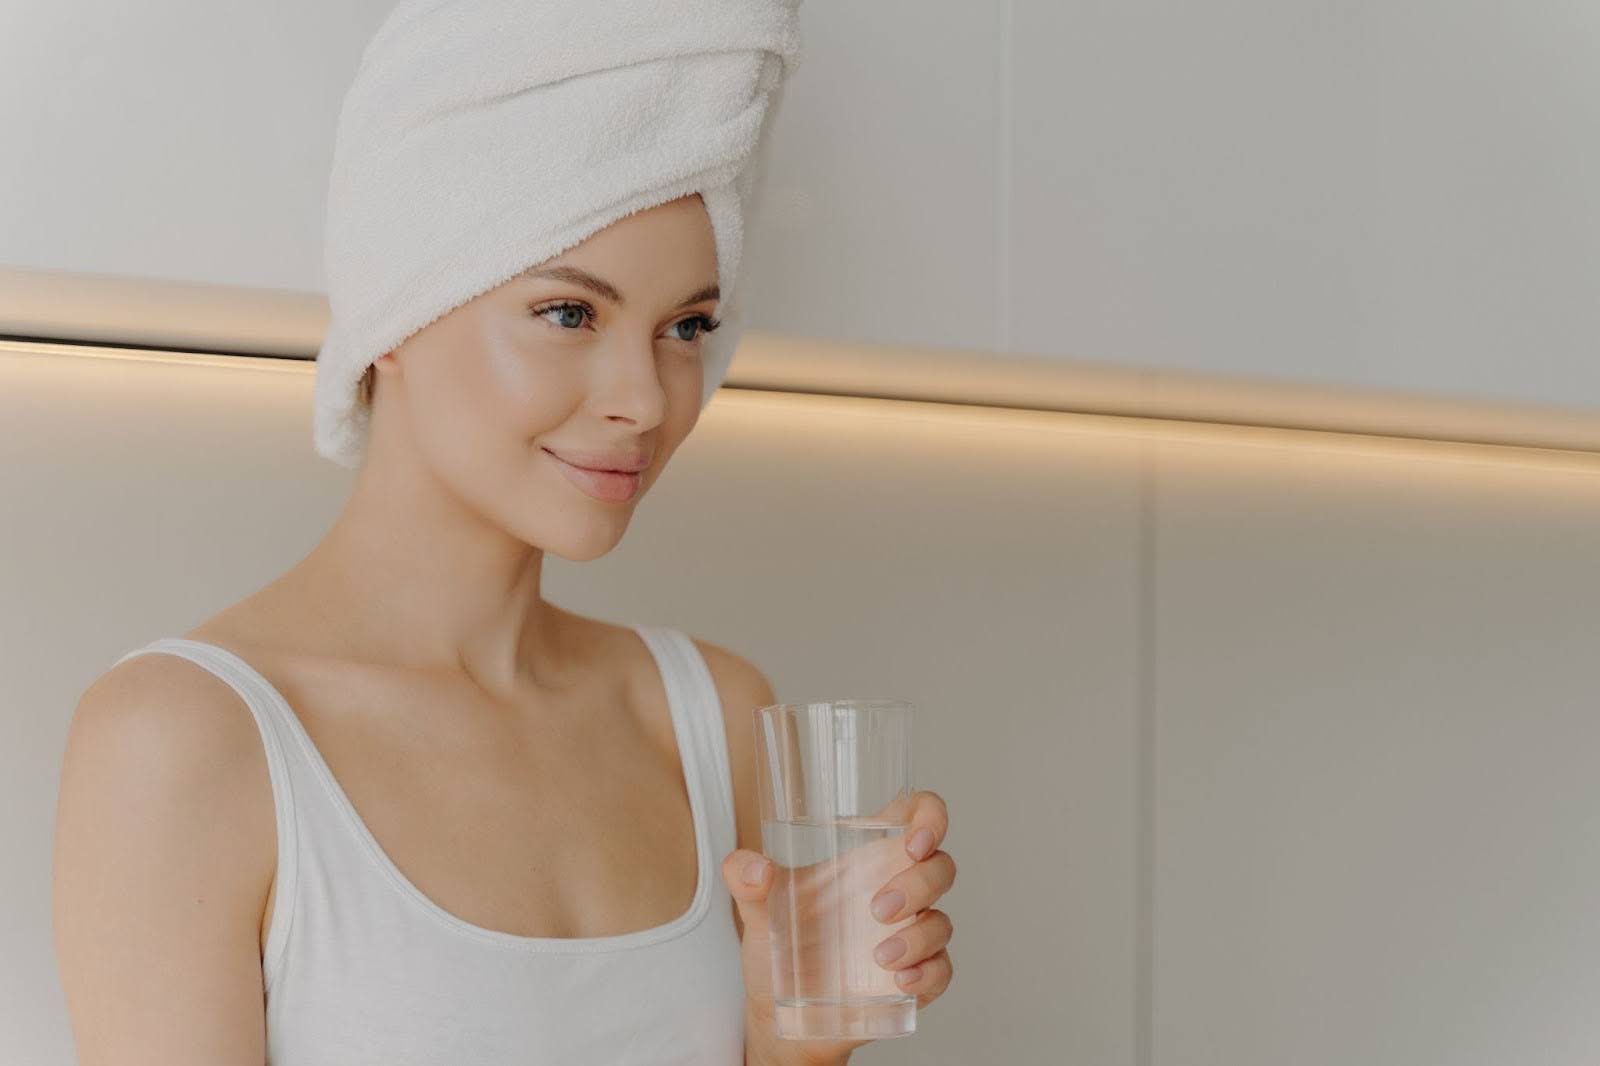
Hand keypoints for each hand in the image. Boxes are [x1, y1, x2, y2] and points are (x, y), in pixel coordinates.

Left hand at [721, 789, 956, 1065]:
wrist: (780, 1016)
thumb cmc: (779, 946)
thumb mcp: (757, 906)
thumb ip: (744, 878)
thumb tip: (753, 869)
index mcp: (868, 859)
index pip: (916, 816)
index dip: (930, 815)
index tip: (916, 839)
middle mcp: (896, 890)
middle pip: (940, 867)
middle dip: (920, 883)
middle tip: (877, 908)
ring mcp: (910, 935)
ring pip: (941, 920)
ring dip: (919, 934)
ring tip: (879, 956)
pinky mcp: (915, 978)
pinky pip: (942, 970)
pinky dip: (928, 973)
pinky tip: (902, 981)